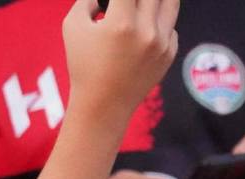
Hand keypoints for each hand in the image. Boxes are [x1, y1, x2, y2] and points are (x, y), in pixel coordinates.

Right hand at [62, 0, 179, 118]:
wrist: (105, 104)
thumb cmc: (84, 64)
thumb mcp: (73, 24)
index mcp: (122, 23)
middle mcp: (147, 32)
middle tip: (126, 3)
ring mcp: (162, 44)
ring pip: (171, 2)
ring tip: (141, 5)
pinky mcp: (169, 54)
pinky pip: (170, 25)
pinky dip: (159, 19)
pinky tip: (144, 24)